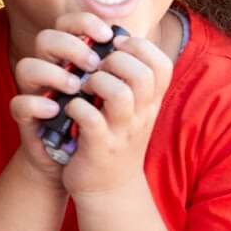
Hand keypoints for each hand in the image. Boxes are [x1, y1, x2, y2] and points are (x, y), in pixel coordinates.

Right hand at [9, 13, 115, 186]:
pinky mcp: (27, 116)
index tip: (108, 36)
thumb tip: (136, 45)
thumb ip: (126, 69)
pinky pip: (19, 103)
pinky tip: (58, 111)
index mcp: (72, 59)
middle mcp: (50, 69)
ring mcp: (36, 91)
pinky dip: (37, 104)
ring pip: (27, 65)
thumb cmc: (102, 122)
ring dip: (54, 74)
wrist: (84, 163)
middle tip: (94, 65)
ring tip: (77, 89)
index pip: (70, 24)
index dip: (85, 22)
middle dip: (72, 47)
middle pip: (46, 38)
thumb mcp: (121, 94)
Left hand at [60, 29, 171, 197]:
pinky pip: (88, 118)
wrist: (107, 190)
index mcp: (150, 101)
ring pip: (118, 92)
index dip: (137, 47)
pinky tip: (69, 108)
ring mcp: (121, 131)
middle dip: (113, 61)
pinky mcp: (98, 147)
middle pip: (141, 72)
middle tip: (94, 69)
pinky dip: (75, 107)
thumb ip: (129, 79)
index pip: (161, 62)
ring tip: (82, 88)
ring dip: (95, 82)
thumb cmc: (113, 138)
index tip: (113, 47)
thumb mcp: (131, 108)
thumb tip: (115, 40)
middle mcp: (141, 114)